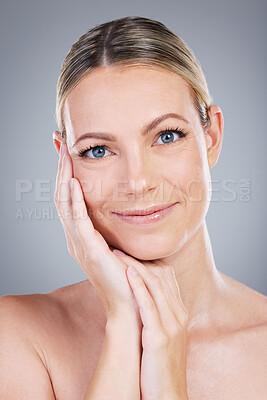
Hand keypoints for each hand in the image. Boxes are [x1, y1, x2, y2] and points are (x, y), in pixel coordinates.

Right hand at [54, 142, 139, 319]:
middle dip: (62, 170)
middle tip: (60, 145)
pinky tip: (75, 182)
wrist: (134, 306)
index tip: (69, 153)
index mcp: (83, 238)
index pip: (70, 200)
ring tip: (65, 155)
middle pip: (62, 198)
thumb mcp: (124, 245)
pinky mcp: (90, 251)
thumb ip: (121, 227)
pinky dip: (75, 200)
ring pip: (65, 205)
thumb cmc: (132, 277)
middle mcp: (76, 240)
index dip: (68, 175)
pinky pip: (78, 221)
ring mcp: (80, 246)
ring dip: (65, 178)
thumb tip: (131, 209)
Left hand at [112, 250, 188, 399]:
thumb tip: (142, 301)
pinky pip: (149, 304)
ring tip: (117, 254)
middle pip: (161, 277)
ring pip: (155, 285)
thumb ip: (158, 316)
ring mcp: (171, 325)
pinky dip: (138, 285)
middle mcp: (178, 315)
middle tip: (119, 247)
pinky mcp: (159, 336)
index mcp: (179, 314)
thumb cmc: (160, 366)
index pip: (167, 278)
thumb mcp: (164, 336)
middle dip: (140, 259)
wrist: (168, 395)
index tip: (131, 253)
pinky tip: (127, 272)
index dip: (149, 262)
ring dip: (135, 266)